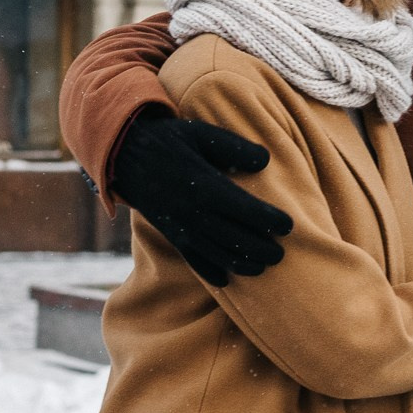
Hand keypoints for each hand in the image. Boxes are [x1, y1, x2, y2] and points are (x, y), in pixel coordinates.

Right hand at [111, 111, 291, 286]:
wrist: (123, 155)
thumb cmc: (169, 140)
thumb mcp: (200, 132)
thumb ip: (233, 146)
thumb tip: (265, 161)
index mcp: (201, 184)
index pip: (242, 208)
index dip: (267, 219)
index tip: (289, 226)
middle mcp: (191, 211)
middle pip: (232, 238)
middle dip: (260, 249)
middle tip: (282, 254)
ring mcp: (179, 227)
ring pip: (215, 253)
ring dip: (241, 264)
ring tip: (263, 267)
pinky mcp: (171, 235)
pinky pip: (192, 259)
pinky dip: (210, 272)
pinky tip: (227, 280)